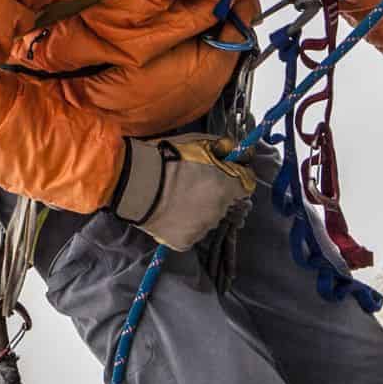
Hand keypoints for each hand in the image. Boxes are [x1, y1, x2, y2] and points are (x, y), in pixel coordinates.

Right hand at [111, 135, 258, 250]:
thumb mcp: (198, 142)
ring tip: (176, 199)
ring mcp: (203, 229)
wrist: (136, 183)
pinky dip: (183, 225)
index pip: (246, 184)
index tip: (221, 172)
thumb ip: (223, 146)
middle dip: (214, 193)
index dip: (234, 176)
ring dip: (199, 210)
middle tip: (191, 183)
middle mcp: (219, 211)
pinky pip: (190, 233)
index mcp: (227, 186)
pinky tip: (169, 212)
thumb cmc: (166, 159)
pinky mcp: (185, 242)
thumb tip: (234, 150)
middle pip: (225, 202)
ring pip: (207, 218)